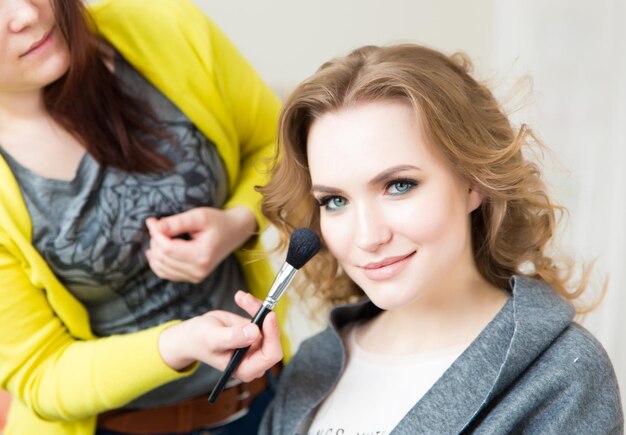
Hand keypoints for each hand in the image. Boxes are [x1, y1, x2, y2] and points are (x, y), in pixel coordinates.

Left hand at [145, 206, 255, 282]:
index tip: (151, 221)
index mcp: (202, 256)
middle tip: (156, 225)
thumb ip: (177, 222)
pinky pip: (166, 274)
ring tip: (158, 236)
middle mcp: (198, 271)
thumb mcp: (199, 216)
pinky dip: (157, 263)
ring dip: (155, 251)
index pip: (167, 249)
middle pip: (163, 258)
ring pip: (161, 268)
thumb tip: (156, 227)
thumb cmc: (218, 222)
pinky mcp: (192, 278)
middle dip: (155, 241)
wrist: (234, 232)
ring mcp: (196, 277)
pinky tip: (156, 250)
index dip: (155, 234)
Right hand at [158, 291, 281, 381]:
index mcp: (246, 368)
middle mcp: (254, 359)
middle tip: (250, 302)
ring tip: (240, 297)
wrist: (195, 334)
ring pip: (268, 324)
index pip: (270, 356)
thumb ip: (233, 337)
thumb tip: (255, 332)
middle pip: (273, 338)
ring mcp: (256, 345)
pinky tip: (240, 298)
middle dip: (263, 317)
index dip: (272, 336)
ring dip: (256, 308)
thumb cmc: (200, 341)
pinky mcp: (255, 332)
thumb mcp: (213, 338)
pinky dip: (253, 305)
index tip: (268, 317)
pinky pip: (262, 317)